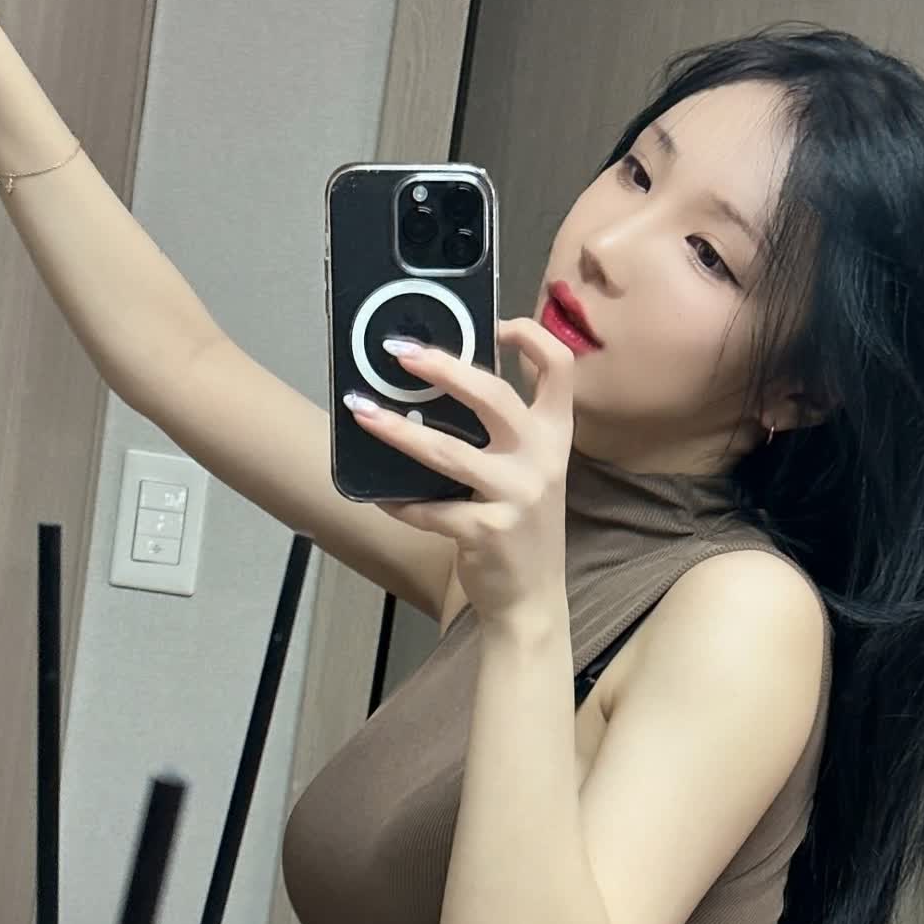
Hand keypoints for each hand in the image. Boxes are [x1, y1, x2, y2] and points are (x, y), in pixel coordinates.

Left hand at [346, 317, 574, 626]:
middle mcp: (542, 461)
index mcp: (555, 438)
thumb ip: (504, 435)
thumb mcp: (530, 474)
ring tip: (362, 412)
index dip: (531, 336)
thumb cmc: (522, 528)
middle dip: (443, 367)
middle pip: (494, 396)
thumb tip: (441, 385)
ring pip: (448, 450)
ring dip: (397, 430)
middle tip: (400, 353)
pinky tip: (380, 495)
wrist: (532, 600)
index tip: (494, 323)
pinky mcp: (487, 532)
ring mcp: (517, 497)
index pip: (560, 370)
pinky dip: (400, 502)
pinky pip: (430, 509)